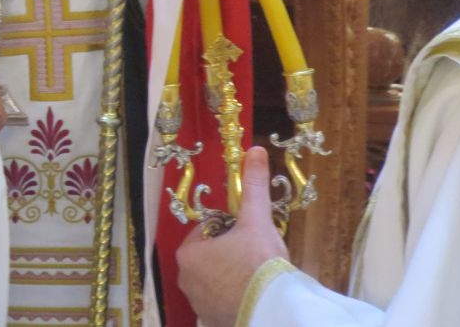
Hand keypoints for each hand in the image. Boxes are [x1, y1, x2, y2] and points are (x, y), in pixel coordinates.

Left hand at [176, 147, 289, 326]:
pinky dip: (235, 300)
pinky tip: (254, 296)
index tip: (247, 233)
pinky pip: (223, 305)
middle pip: (210, 258)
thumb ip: (253, 185)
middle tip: (255, 255)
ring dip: (232, 278)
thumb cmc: (258, 262)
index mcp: (188, 254)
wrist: (273, 309)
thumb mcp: (256, 219)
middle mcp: (186, 280)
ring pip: (216, 282)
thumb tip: (255, 150)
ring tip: (257, 277)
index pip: (206, 232)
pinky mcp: (214, 322)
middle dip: (230, 254)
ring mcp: (199, 305)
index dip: (228, 229)